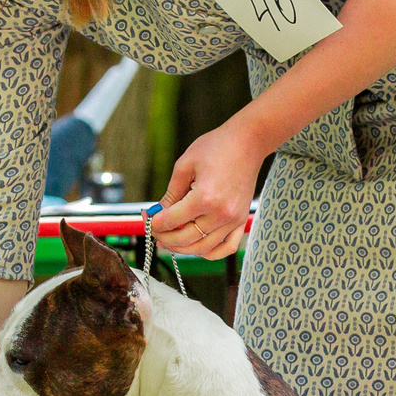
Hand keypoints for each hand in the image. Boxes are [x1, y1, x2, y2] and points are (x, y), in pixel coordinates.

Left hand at [153, 120, 268, 259]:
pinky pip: (226, 248)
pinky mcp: (241, 221)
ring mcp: (233, 220)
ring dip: (182, 248)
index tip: (147, 218)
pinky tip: (197, 248)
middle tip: (155, 231)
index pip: (171, 221)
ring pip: (203, 248)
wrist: (248, 143)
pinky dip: (210, 253)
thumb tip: (157, 214)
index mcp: (204, 198)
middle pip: (186, 238)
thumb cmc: (216, 148)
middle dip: (165, 237)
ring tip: (169, 241)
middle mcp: (221, 214)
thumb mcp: (185, 165)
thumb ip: (171, 194)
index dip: (154, 223)